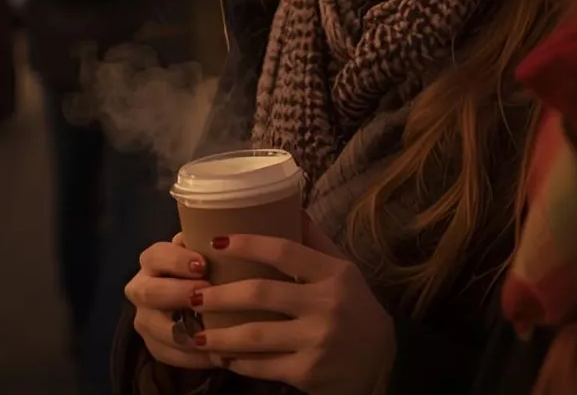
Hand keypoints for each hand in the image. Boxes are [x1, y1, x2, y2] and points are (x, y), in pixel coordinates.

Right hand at [124, 233, 213, 370]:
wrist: (196, 301)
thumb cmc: (206, 268)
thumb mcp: (206, 252)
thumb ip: (210, 245)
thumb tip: (228, 239)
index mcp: (153, 260)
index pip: (156, 255)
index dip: (177, 260)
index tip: (203, 264)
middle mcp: (142, 288)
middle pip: (150, 292)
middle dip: (178, 294)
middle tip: (206, 294)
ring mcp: (145, 319)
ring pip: (155, 329)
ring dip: (186, 332)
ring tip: (216, 334)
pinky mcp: (152, 345)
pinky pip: (168, 355)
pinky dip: (193, 358)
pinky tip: (218, 356)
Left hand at [192, 216, 394, 394]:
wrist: (384, 366)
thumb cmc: (357, 310)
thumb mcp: (345, 272)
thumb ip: (315, 242)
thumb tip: (289, 204)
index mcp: (333, 274)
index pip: (283, 251)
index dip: (247, 243)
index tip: (215, 241)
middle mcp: (326, 305)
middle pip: (260, 293)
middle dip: (219, 295)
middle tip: (192, 294)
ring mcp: (317, 341)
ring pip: (255, 335)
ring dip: (220, 335)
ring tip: (195, 333)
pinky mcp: (309, 373)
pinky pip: (263, 366)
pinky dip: (239, 362)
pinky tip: (223, 358)